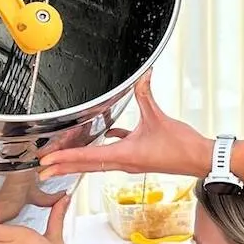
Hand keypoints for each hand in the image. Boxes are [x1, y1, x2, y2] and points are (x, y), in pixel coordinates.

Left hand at [38, 75, 211, 181]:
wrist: (201, 160)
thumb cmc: (182, 147)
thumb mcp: (159, 117)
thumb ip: (147, 94)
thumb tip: (143, 74)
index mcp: (125, 155)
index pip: (87, 157)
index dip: (64, 159)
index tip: (47, 163)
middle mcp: (124, 162)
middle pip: (86, 165)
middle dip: (63, 167)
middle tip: (42, 169)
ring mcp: (131, 162)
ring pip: (97, 161)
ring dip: (79, 160)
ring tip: (62, 160)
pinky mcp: (139, 157)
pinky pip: (115, 152)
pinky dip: (105, 146)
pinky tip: (105, 135)